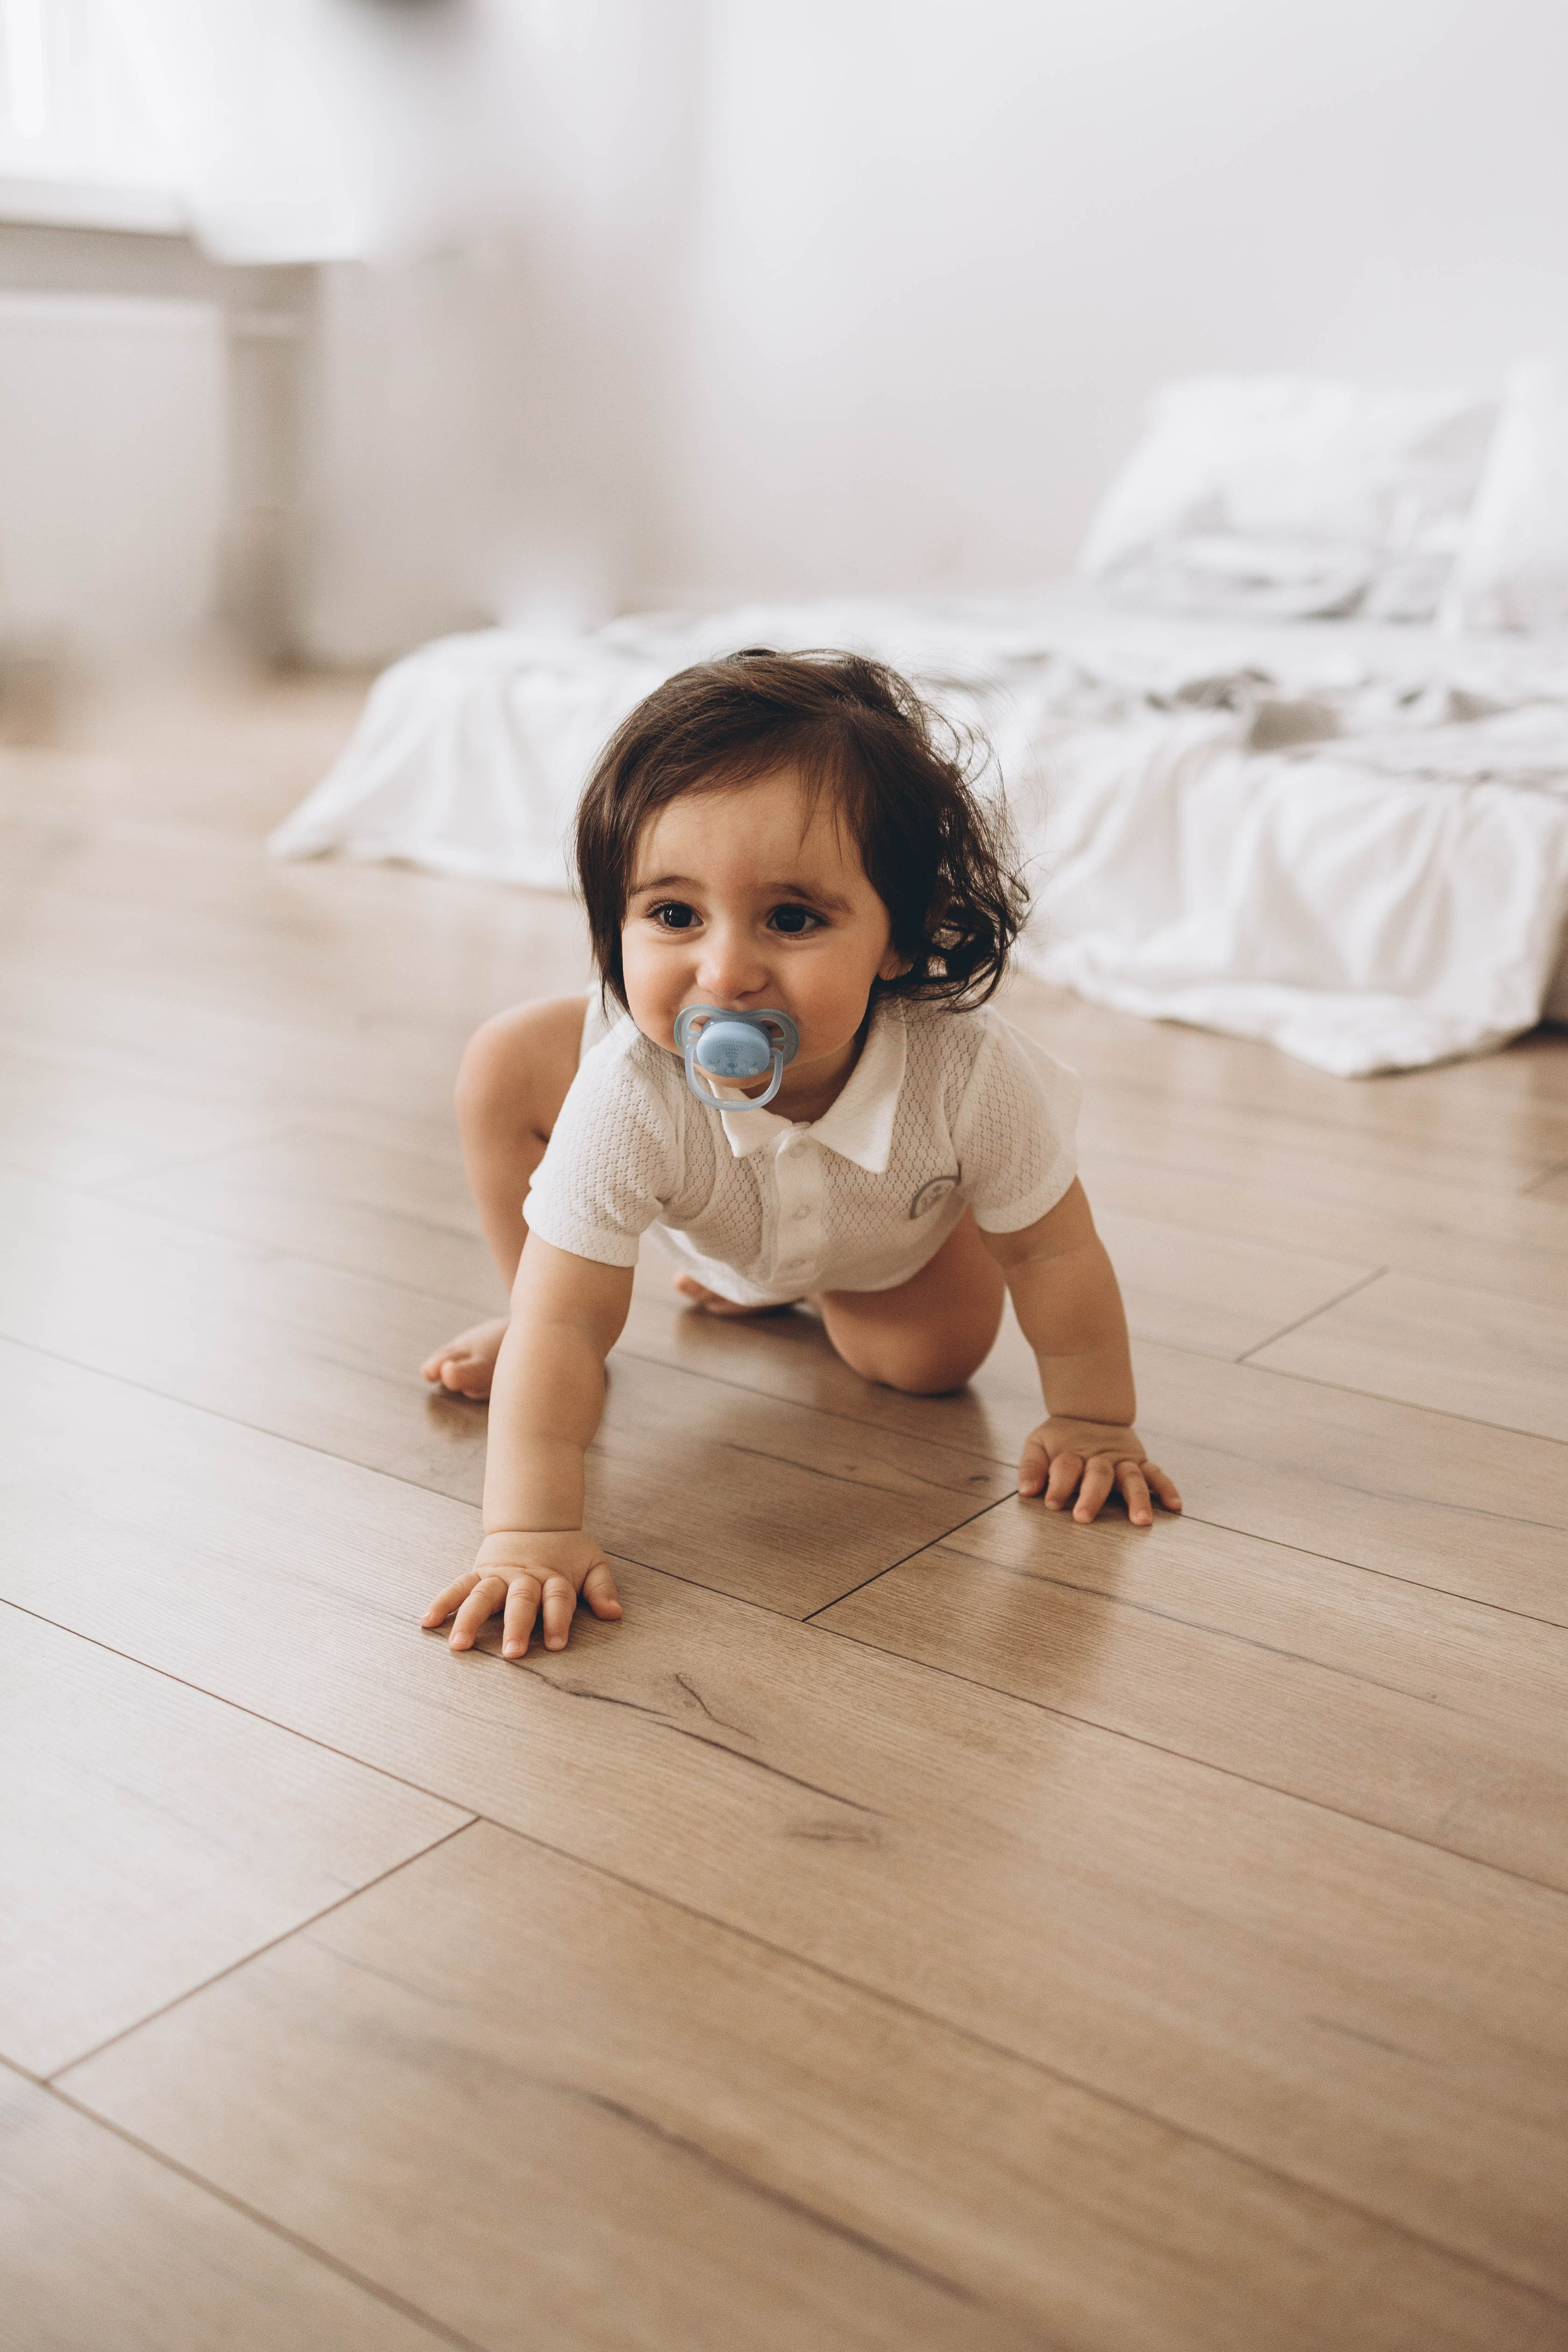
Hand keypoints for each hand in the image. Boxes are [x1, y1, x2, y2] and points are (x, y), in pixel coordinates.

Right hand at [421, 1529, 622, 1656]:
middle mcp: (524, 1577)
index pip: (558, 1599)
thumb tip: (615, 1614)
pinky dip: (443, 1602)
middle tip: (512, 1654)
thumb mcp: (592, 1563)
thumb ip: (602, 1588)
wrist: (535, 1520)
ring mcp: (498, 1575)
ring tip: (459, 1645)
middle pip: (520, 1601)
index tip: (555, 1644)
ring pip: (483, 1596)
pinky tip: (428, 1621)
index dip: (557, 1620)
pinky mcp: (478, 1573)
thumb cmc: (567, 1552)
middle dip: (516, 1627)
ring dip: (470, 1620)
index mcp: (554, 1576)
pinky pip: (458, 1587)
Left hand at [1018, 1419, 1181, 1526]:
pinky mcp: (1140, 1461)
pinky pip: (1156, 1474)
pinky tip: (1174, 1505)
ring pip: (1132, 1478)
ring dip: (1137, 1498)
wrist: (1090, 1412)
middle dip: (1091, 1496)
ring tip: (1141, 1520)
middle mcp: (1100, 1458)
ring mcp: (1122, 1460)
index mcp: (1072, 1454)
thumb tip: (1027, 1491)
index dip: (1057, 1484)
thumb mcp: (1038, 1444)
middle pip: (1098, 1475)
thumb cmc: (1061, 1439)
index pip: (1066, 1468)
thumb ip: (1031, 1466)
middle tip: (1083, 1517)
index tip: (1050, 1502)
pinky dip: (1166, 1487)